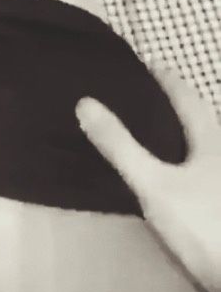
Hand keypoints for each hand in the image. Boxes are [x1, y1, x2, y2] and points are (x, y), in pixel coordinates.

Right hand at [76, 70, 220, 291]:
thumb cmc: (207, 227)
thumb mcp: (156, 186)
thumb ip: (121, 146)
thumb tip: (85, 103)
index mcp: (212, 142)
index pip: (187, 99)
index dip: (167, 80)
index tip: (150, 64)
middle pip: (203, 123)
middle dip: (178, 108)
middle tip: (149, 98)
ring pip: (207, 151)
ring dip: (185, 140)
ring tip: (158, 138)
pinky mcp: (220, 210)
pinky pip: (205, 177)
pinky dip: (188, 168)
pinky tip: (177, 184)